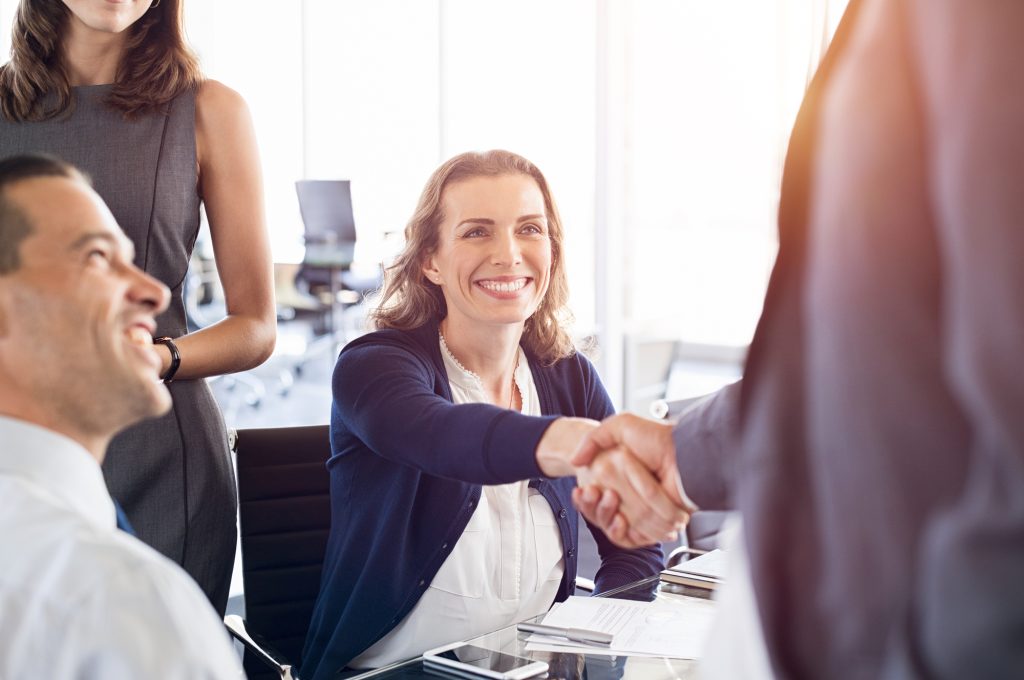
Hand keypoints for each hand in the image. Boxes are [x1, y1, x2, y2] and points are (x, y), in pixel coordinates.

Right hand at [571, 413, 696, 547]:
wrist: (683, 454)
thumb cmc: (657, 438)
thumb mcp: (620, 426)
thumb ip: (593, 439)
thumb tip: (576, 460)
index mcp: (618, 474)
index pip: (592, 495)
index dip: (584, 497)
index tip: (582, 490)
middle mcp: (628, 494)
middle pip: (599, 512)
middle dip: (592, 506)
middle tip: (592, 493)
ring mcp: (640, 510)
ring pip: (612, 526)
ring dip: (604, 517)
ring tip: (606, 501)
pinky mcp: (652, 524)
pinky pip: (630, 537)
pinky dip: (622, 532)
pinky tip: (618, 520)